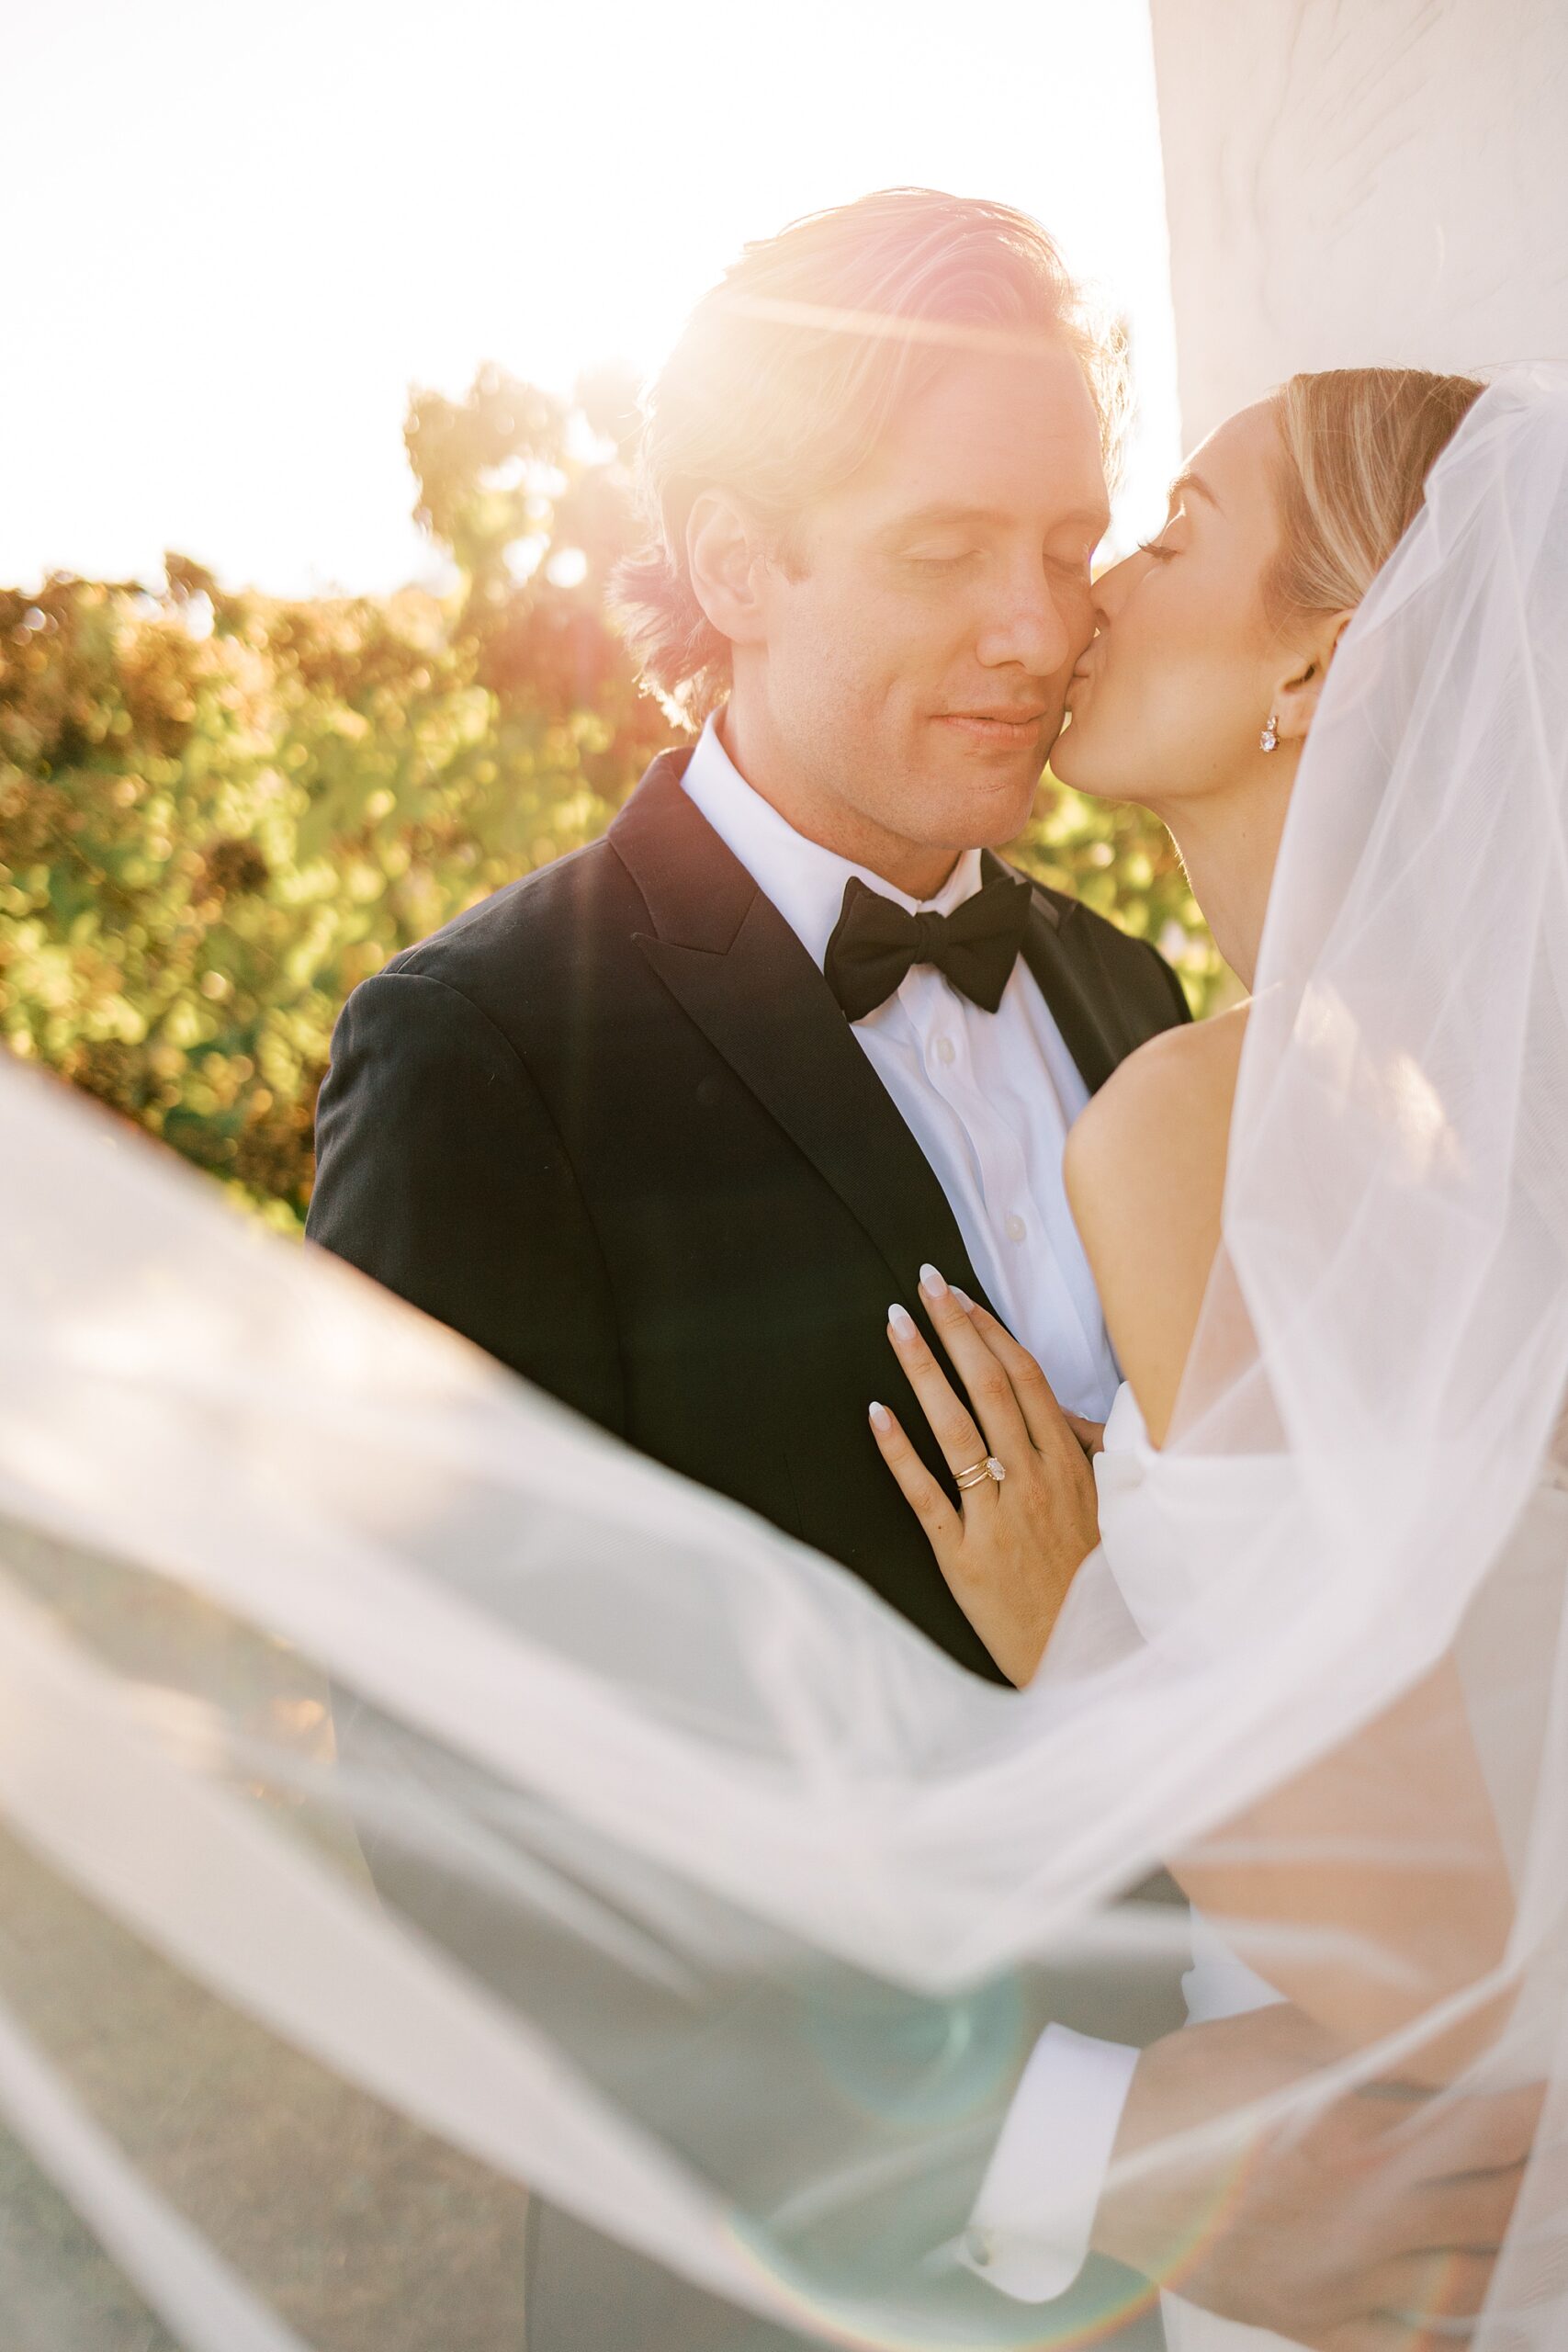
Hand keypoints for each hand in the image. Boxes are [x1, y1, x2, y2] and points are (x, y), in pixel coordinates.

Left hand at [867, 1265, 1101, 1684]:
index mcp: (1070, 1467)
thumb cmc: (1093, 1584)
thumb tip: (1063, 1410)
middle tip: (924, 1284)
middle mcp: (1033, 1483)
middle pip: (991, 1388)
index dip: (991, 1333)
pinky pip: (926, 1494)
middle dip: (955, 1330)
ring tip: (896, 1327)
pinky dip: (899, 1451)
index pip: (1027, 1380)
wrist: (1086, 1659)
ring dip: (924, 1371)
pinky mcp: (963, 1556)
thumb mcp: (1106, 1510)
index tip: (962, 1296)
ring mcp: (997, 1518)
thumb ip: (1083, 1456)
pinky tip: (876, 1412)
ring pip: (956, 1429)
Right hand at [1096, 2002, 1540, 2350]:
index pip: (1490, 2126)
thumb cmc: (1187, 2088)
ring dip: (1521, 2253)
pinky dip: (1458, 2341)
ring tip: (1544, 2229)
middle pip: (1496, 2203)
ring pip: (1471, 2280)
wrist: (1105, 2161)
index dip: (1534, 2108)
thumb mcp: (1277, 2035)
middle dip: (1543, 2176)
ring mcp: (1343, 2278)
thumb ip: (1366, 2035)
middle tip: (1557, 2155)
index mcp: (1357, 2132)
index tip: (1547, 2091)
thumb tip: (1440, 2020)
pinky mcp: (1314, 2320)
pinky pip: (1409, 2346)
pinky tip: (1496, 2329)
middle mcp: (1364, 2213)